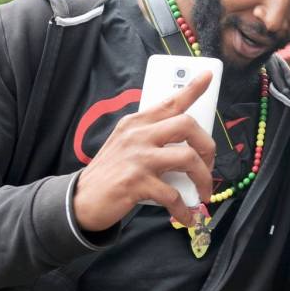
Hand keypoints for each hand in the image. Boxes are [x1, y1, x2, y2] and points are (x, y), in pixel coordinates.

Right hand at [73, 72, 216, 230]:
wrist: (80, 200)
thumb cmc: (111, 172)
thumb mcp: (126, 145)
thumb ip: (152, 139)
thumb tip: (189, 148)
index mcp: (137, 123)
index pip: (170, 101)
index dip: (193, 88)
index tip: (209, 75)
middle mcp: (138, 135)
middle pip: (187, 126)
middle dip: (208, 146)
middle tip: (209, 165)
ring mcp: (138, 158)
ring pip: (188, 158)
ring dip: (203, 178)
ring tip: (204, 193)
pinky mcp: (136, 182)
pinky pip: (173, 194)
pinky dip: (184, 208)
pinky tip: (186, 215)